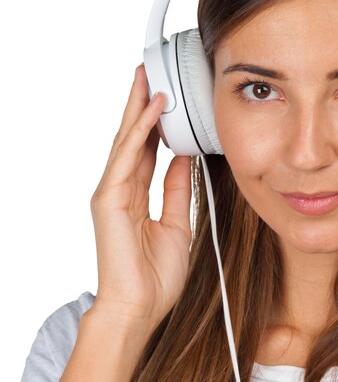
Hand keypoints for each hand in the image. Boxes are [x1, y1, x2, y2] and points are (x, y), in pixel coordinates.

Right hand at [89, 64, 191, 331]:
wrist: (140, 308)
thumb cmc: (156, 275)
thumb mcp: (177, 222)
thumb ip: (178, 188)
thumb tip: (185, 158)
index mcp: (136, 195)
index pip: (146, 150)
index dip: (155, 123)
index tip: (167, 98)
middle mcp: (120, 189)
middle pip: (132, 138)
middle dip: (141, 105)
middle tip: (149, 73)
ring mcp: (111, 192)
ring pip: (126, 140)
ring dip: (138, 108)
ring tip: (147, 77)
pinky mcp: (108, 199)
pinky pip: (128, 157)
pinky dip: (140, 131)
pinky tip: (152, 109)